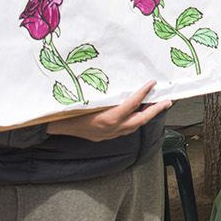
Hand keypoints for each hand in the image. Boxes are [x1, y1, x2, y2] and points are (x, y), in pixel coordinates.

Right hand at [46, 80, 169, 141]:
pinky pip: (124, 131)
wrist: (53, 125)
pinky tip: (133, 116)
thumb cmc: (68, 109)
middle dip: (155, 110)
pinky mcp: (103, 138)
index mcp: (109, 118)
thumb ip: (106, 94)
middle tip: (167, 101)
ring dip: (144, 117)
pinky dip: (132, 122)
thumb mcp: (88, 98)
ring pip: (133, 127)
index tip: (152, 83)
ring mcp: (108, 135)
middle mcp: (112, 128)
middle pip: (140, 120)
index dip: (144, 92)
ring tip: (154, 106)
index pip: (133, 103)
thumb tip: (121, 82)